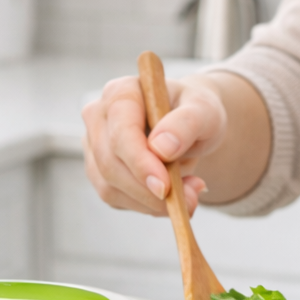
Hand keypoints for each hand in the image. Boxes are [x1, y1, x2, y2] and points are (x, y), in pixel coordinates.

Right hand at [81, 74, 224, 215]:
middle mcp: (99, 117)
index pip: (120, 133)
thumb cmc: (195, 112)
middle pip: (110, 164)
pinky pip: (116, 199)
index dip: (140, 163)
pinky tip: (168, 197)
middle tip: (189, 200)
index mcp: (121, 93)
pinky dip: (145, 206)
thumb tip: (162, 148)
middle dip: (148, 191)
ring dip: (149, 202)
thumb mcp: (205, 111)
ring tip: (187, 195)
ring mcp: (94, 146)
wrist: (188, 126)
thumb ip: (187, 123)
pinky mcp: (99, 172)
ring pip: (110, 187)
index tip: (165, 187)